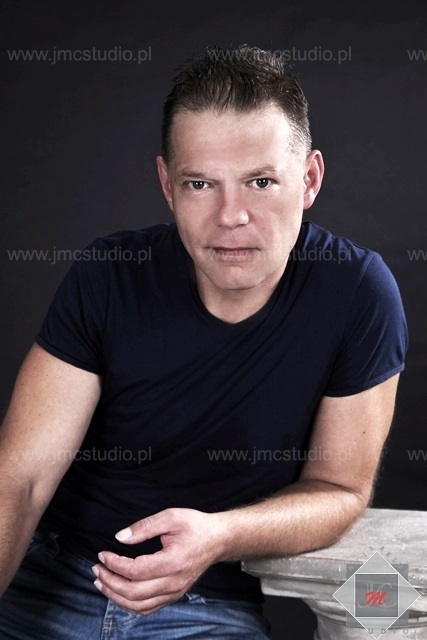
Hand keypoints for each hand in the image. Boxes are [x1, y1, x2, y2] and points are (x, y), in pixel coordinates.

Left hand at [92, 508, 227, 614]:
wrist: (217, 540)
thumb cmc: (195, 526)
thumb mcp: (171, 517)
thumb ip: (144, 526)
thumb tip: (120, 537)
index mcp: (173, 562)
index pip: (135, 571)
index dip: (114, 564)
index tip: (102, 554)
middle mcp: (174, 582)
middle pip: (133, 592)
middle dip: (110, 582)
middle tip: (96, 568)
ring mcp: (174, 592)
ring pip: (138, 605)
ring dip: (115, 596)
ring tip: (101, 582)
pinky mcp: (174, 595)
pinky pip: (148, 608)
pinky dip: (129, 604)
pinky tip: (119, 593)